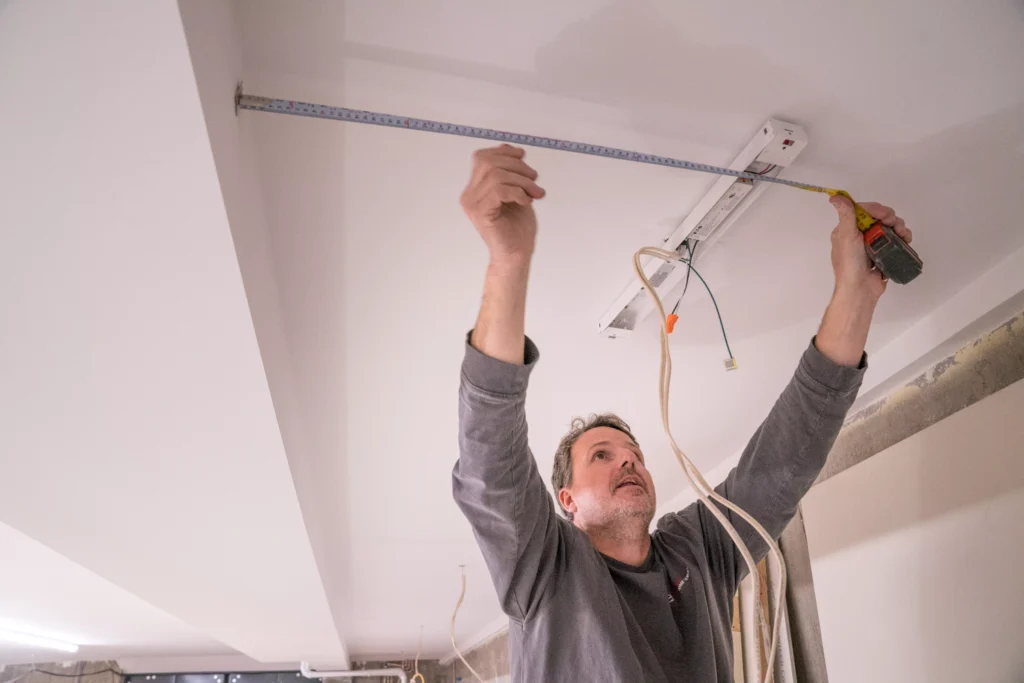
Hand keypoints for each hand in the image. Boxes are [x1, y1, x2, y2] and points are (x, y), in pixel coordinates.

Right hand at [460, 145, 545, 267]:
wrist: (517, 254)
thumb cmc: (517, 227)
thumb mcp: (517, 191)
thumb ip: (510, 171)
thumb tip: (508, 148)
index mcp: (475, 188)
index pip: (483, 157)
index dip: (504, 153)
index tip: (524, 158)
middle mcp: (469, 194)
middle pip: (489, 162)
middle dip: (517, 166)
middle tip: (534, 180)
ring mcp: (472, 204)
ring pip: (496, 175)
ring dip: (522, 181)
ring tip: (535, 193)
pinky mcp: (480, 213)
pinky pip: (499, 190)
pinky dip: (517, 192)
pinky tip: (526, 201)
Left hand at [829, 195, 912, 301]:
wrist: (860, 290)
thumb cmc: (850, 264)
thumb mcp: (846, 237)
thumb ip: (846, 216)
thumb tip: (835, 197)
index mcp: (847, 230)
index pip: (863, 211)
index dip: (877, 210)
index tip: (886, 215)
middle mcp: (858, 236)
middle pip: (879, 218)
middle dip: (891, 219)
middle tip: (895, 226)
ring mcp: (871, 246)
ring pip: (889, 228)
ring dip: (899, 228)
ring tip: (903, 235)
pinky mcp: (882, 254)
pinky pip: (894, 241)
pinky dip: (902, 238)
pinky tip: (906, 240)